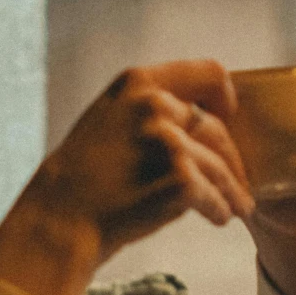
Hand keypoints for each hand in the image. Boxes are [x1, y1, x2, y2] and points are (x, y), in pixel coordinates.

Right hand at [0, 60, 251, 294]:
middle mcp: (154, 105)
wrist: (58, 221)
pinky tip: (218, 218)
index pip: (208, 73)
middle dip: (231, 160)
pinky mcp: (180, 179)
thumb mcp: (106, 120)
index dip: (225, 96)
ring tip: (235, 208)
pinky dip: (219, 209)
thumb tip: (195, 119)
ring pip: (219, 167)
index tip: (227, 115)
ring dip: (230, 190)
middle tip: (237, 183)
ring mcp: (169, 141)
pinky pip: (215, 195)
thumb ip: (145, 111)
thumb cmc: (78, 180)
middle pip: (216, 130)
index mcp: (137, 83)